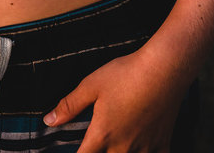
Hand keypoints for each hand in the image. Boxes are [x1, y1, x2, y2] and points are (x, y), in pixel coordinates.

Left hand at [43, 49, 188, 151]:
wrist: (164, 68)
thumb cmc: (126, 74)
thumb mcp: (91, 85)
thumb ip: (69, 105)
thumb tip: (49, 120)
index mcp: (103, 134)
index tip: (76, 150)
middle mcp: (123, 146)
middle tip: (97, 143)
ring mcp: (145, 147)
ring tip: (116, 146)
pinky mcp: (163, 142)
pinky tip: (143, 150)